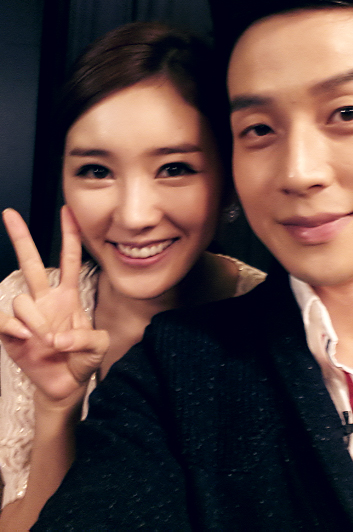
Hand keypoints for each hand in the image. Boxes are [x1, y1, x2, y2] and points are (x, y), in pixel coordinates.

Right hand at [0, 207, 108, 403]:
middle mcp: (45, 300)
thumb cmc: (83, 360)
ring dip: (36, 321)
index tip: (67, 211)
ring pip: (21, 299)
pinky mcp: (11, 333)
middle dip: (21, 237)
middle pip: (31, 262)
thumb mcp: (98, 346)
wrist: (66, 386)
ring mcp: (28, 315)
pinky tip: (28, 339)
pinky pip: (6, 320)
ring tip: (48, 340)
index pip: (70, 259)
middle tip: (9, 213)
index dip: (69, 235)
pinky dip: (17, 329)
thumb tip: (55, 336)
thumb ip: (86, 338)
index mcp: (69, 295)